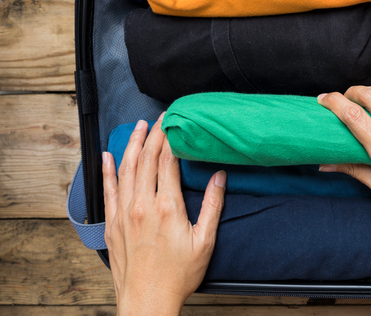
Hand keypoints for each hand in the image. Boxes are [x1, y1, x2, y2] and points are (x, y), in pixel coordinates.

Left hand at [102, 113, 226, 315]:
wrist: (147, 301)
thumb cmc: (178, 275)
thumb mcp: (205, 241)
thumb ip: (212, 205)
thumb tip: (219, 177)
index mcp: (168, 207)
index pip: (168, 161)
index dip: (171, 138)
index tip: (175, 122)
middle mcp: (143, 205)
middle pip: (147, 159)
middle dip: (154, 134)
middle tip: (160, 118)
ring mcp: (125, 214)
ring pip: (126, 169)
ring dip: (132, 145)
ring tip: (139, 127)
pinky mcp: (113, 224)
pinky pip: (108, 190)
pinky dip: (108, 170)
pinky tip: (108, 156)